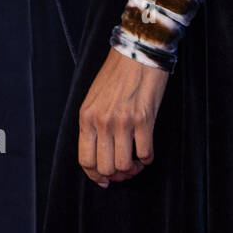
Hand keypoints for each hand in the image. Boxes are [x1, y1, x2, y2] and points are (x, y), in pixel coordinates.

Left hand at [78, 46, 168, 187]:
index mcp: (86, 116)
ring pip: (124, 165)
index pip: (85, 159)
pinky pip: (146, 154)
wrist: (137, 52)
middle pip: (105, 167)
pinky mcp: (144, 120)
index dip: (95, 175)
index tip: (104, 180)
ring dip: (132, 168)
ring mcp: (123, 122)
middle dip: (116, 174)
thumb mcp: (94, 98)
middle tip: (124, 168)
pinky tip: (147, 150)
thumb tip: (100, 153)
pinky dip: (147, 158)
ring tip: (136, 160)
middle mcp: (102, 121)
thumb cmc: (116, 73)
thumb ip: (93, 124)